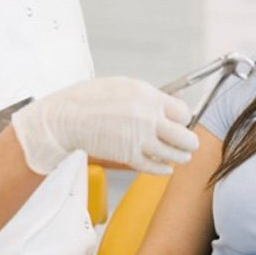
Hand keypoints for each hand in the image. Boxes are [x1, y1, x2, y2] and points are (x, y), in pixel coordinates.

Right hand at [12, 77, 198, 174]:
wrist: (67, 117)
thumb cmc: (91, 98)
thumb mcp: (125, 85)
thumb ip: (150, 96)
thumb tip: (170, 101)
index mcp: (148, 97)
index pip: (183, 112)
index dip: (184, 119)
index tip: (182, 122)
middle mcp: (148, 118)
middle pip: (185, 136)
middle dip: (188, 141)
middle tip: (188, 143)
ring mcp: (139, 138)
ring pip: (174, 154)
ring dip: (180, 157)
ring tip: (181, 157)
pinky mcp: (128, 156)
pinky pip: (155, 167)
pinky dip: (163, 169)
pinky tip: (166, 167)